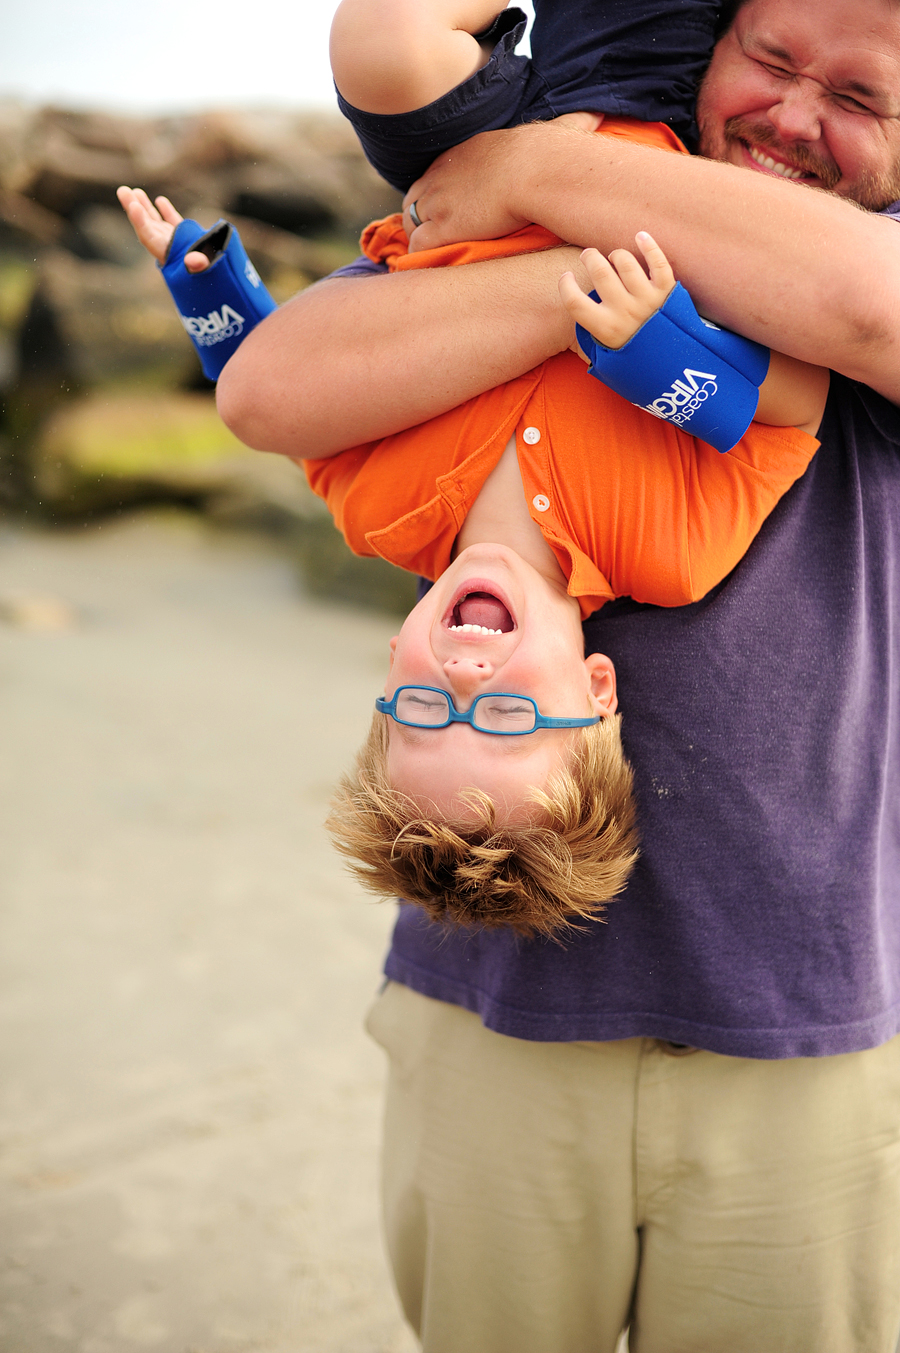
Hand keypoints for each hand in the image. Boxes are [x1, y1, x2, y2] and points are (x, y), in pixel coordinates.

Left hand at [116, 186, 208, 271]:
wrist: (220, 284)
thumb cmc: (212, 279)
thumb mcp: (206, 272)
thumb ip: (199, 265)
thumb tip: (195, 261)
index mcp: (169, 256)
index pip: (149, 237)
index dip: (140, 222)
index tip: (133, 206)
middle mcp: (169, 249)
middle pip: (147, 227)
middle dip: (135, 209)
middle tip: (122, 191)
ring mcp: (177, 244)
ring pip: (157, 223)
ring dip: (146, 208)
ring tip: (134, 191)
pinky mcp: (188, 240)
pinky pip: (173, 224)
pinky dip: (166, 212)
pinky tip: (159, 200)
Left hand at [402, 111, 602, 251]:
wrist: (536, 171)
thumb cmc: (548, 155)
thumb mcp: (553, 133)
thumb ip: (568, 127)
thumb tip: (597, 116)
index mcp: (465, 153)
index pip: (438, 172)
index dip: (439, 191)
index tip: (447, 205)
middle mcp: (443, 175)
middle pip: (414, 197)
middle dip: (420, 215)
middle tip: (431, 232)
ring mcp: (439, 202)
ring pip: (410, 223)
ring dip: (418, 238)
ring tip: (428, 254)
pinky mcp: (441, 228)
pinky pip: (416, 247)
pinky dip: (419, 258)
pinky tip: (430, 265)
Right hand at [559, 232, 675, 353]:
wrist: (674, 368)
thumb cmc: (635, 359)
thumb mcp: (607, 358)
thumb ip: (590, 341)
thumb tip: (570, 328)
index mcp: (606, 329)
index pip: (575, 301)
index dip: (565, 285)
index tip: (566, 278)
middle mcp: (625, 312)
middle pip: (600, 271)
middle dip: (589, 257)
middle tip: (588, 256)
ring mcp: (648, 300)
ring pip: (625, 262)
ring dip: (616, 254)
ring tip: (614, 258)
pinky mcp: (667, 291)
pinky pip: (658, 261)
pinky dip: (649, 245)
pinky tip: (640, 236)